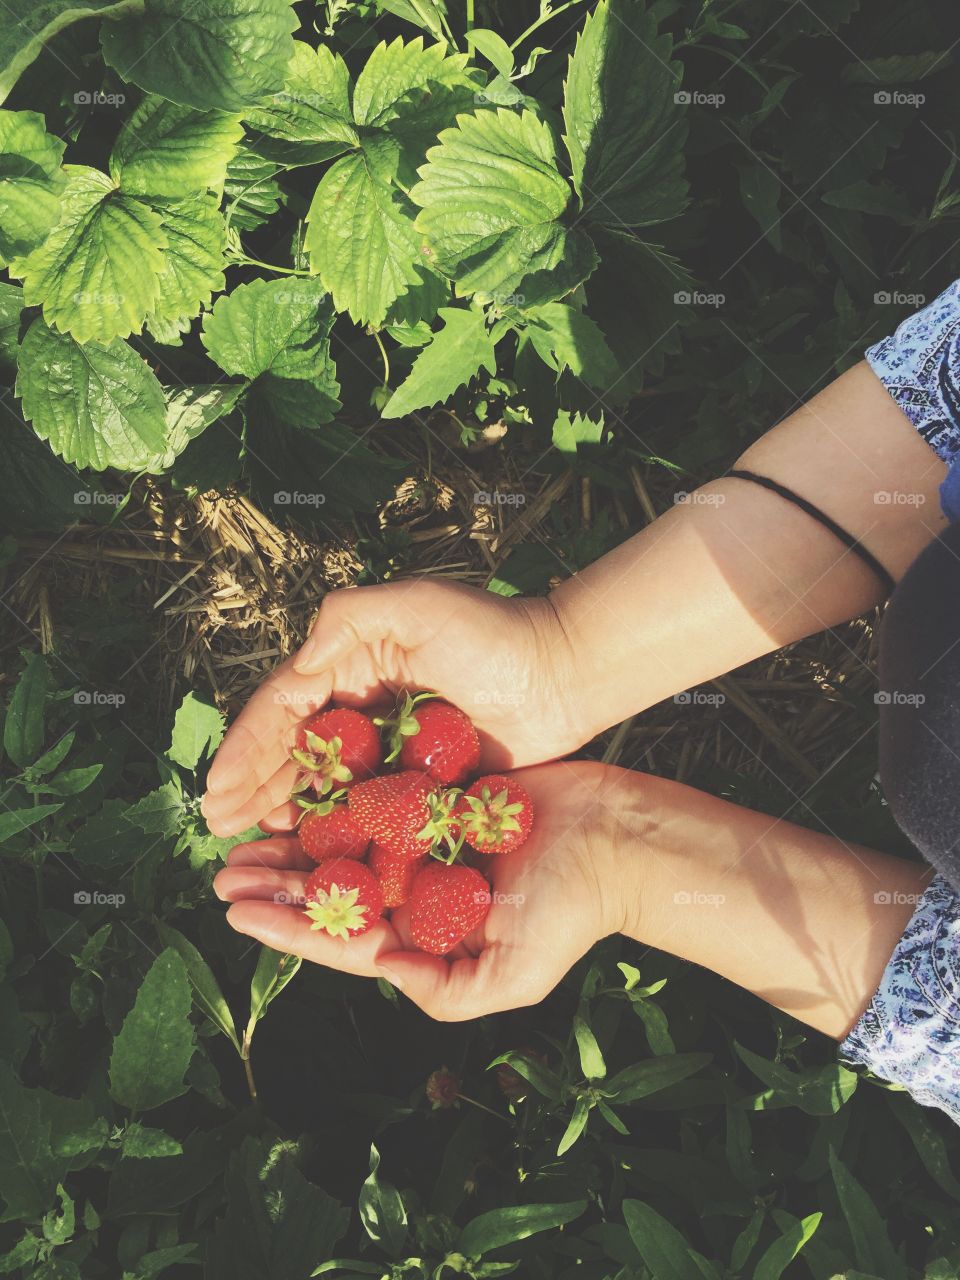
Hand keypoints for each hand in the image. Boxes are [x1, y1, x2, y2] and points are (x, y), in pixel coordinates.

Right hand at [202, 580, 582, 836]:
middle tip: (217, 828)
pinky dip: (334, 828)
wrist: (565, 672)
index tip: (216, 788)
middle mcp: (362, 705)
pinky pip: (368, 808)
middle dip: (252, 786)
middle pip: (294, 750)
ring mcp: (390, 746)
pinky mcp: (422, 780)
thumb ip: (348, 618)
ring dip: (283, 810)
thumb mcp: (417, 605)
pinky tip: (307, 852)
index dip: (246, 748)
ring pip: (324, 783)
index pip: (284, 708)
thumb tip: (296, 666)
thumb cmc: (494, 634)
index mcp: (351, 661)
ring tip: (247, 843)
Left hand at [212, 761, 631, 1019]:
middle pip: (331, 891)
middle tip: (221, 874)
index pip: (341, 938)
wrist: (615, 839)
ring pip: (343, 844)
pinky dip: (337, 796)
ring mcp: (424, 844)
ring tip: (242, 839)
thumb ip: (443, 990)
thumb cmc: (570, 912)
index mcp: (424, 937)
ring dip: (293, 844)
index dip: (286, 929)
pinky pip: (377, 797)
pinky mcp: (437, 799)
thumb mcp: (510, 977)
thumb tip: (378, 969)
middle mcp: (416, 893)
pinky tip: (298, 788)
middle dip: (276, 886)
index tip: (235, 913)